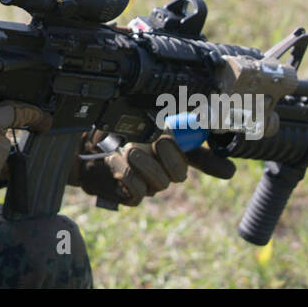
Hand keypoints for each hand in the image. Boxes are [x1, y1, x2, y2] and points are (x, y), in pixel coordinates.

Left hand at [70, 131, 236, 205]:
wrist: (79, 146)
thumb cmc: (108, 129)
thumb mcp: (136, 116)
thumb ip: (162, 115)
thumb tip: (189, 111)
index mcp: (171, 148)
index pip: (202, 159)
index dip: (216, 165)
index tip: (228, 169)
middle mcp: (163, 168)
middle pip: (181, 173)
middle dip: (170, 154)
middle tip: (155, 140)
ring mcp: (149, 184)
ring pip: (160, 183)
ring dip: (142, 162)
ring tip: (126, 148)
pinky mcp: (131, 195)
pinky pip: (138, 192)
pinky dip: (126, 174)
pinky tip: (114, 160)